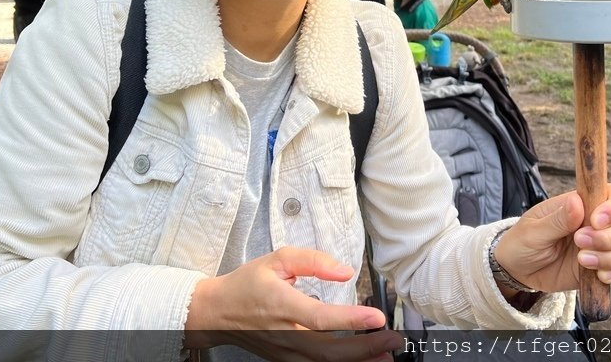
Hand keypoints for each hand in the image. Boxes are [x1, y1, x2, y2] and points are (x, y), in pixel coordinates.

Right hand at [184, 246, 401, 360]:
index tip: (376, 317)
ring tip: (385, 357)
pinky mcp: (286, 360)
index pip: (319, 317)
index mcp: (281, 305)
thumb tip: (345, 271)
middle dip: (365, 348)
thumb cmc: (247, 284)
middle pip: (328, 350)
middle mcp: (284, 334)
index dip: (349, 319)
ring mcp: (285, 352)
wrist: (217, 312)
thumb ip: (313, 260)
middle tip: (392, 340)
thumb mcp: (276, 259)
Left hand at [493, 184, 610, 294]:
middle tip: (580, 243)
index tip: (596, 221)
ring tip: (583, 261)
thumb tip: (577, 201)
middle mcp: (597, 223)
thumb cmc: (522, 243)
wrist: (517, 271)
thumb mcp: (532, 231)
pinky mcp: (603, 267)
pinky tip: (598, 276)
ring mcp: (603, 246)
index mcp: (581, 204)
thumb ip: (556, 220)